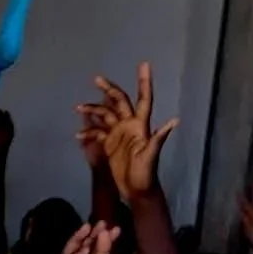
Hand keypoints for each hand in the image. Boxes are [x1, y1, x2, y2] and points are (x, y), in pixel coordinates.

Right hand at [77, 63, 175, 201]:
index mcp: (140, 125)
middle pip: (118, 101)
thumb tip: (174, 121)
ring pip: (104, 115)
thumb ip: (159, 138)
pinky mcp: (109, 144)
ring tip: (78, 109)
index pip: (144, 99)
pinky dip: (88, 132)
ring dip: (92, 110)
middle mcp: (129, 125)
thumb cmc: (146, 173)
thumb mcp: (151, 156)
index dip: (144, 82)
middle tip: (96, 78)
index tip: (144, 64)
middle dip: (108, 89)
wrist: (137, 189)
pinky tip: (79, 136)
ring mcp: (118, 134)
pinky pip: (97, 133)